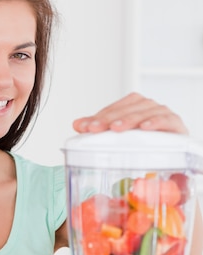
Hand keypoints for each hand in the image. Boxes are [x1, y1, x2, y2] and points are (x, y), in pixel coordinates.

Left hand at [73, 92, 187, 134]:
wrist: (176, 149)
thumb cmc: (148, 140)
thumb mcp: (123, 135)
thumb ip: (101, 128)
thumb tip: (78, 125)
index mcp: (134, 105)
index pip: (115, 107)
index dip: (99, 116)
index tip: (84, 127)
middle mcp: (148, 106)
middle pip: (128, 108)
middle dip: (110, 118)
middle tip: (95, 128)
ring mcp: (163, 113)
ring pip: (146, 111)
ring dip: (130, 119)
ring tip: (116, 128)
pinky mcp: (176, 124)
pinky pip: (167, 120)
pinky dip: (156, 122)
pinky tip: (145, 127)